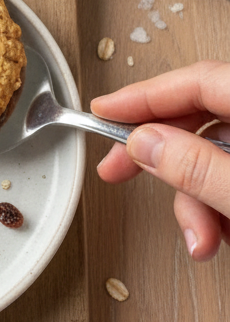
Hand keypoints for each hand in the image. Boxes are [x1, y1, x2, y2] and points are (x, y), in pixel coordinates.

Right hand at [93, 60, 229, 260]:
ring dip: (197, 202)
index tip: (103, 111)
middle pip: (200, 119)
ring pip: (215, 159)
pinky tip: (225, 234)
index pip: (197, 81)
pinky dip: (221, 208)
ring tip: (204, 240)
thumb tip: (146, 145)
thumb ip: (198, 168)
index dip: (145, 95)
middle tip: (118, 172)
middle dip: (162, 160)